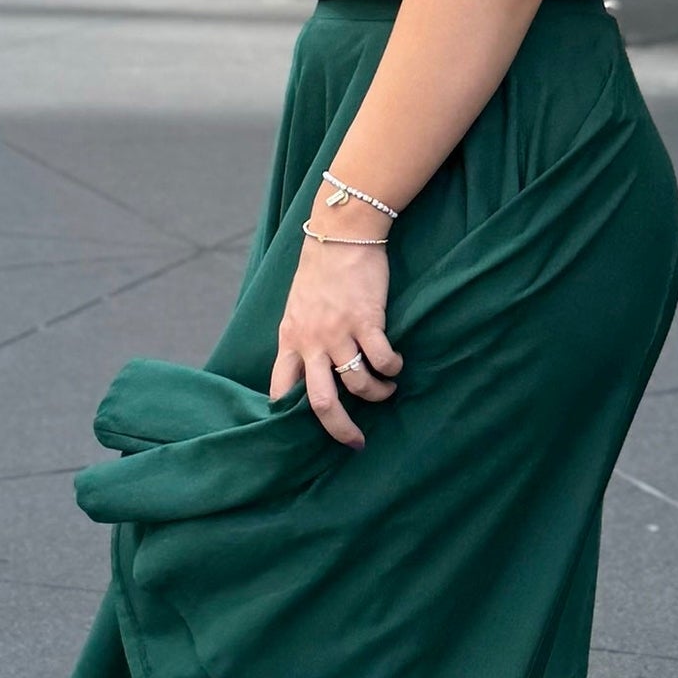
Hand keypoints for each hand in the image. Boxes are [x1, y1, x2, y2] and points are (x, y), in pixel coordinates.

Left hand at [270, 232, 403, 448]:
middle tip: (355, 442)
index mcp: (290, 339)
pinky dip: (392, 369)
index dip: (290, 417)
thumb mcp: (298, 308)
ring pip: (358, 384)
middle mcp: (311, 341)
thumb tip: (312, 368)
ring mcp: (339, 332)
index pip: (281, 390)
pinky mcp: (366, 320)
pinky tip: (396, 365)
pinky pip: (382, 359)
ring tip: (386, 390)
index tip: (304, 432)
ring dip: (377, 394)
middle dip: (340, 429)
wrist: (341, 235)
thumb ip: (302, 338)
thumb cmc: (320, 270)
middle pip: (321, 402)